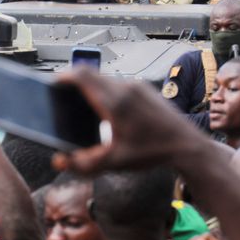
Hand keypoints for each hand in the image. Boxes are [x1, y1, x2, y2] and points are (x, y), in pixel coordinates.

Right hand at [52, 69, 211, 173]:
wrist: (187, 145)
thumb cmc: (151, 153)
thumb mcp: (114, 163)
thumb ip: (83, 164)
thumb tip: (58, 161)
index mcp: (114, 102)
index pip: (81, 75)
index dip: (63, 77)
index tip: (52, 85)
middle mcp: (125, 88)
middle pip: (91, 75)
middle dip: (75, 85)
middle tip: (62, 99)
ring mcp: (137, 85)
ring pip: (105, 79)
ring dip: (92, 89)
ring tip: (83, 107)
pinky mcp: (146, 89)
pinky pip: (119, 84)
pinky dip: (107, 92)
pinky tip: (107, 112)